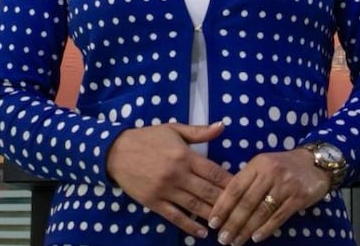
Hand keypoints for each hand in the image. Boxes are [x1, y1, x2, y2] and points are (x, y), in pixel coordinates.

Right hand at [106, 122, 231, 237]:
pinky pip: (175, 216)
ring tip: (227, 224)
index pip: (213, 171)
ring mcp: (165, 190)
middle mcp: (177, 174)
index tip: (243, 189)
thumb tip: (222, 126)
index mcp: (184, 155)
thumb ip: (199, 131)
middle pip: (208, 191)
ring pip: (194, 206)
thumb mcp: (173, 129)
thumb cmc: (147, 138)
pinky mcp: (153, 202)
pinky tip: (202, 233)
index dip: (230, 181)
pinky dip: (189, 226)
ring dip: (212, 216)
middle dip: (226, 202)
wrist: (115, 151)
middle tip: (241, 211)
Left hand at [208, 148, 330, 244]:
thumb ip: (247, 180)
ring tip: (236, 241)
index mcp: (257, 164)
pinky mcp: (298, 197)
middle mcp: (270, 173)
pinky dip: (266, 229)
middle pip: (246, 202)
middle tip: (222, 238)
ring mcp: (285, 185)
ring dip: (246, 229)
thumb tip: (224, 203)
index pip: (235, 187)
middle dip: (232, 223)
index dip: (222, 206)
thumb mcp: (264, 165)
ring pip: (261, 212)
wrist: (315, 163)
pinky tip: (255, 238)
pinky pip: (278, 217)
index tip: (213, 222)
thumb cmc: (283, 166)